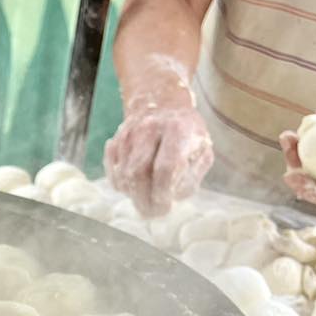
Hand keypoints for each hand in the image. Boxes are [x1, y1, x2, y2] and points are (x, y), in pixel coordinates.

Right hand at [104, 99, 213, 217]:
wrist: (162, 102)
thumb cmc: (187, 135)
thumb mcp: (202, 151)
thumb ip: (192, 177)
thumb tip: (171, 198)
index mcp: (178, 130)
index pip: (165, 168)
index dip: (163, 193)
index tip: (165, 208)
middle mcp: (149, 129)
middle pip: (138, 173)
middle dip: (143, 200)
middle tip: (151, 213)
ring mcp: (128, 134)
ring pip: (123, 175)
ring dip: (133, 194)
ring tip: (145, 197)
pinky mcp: (115, 142)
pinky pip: (113, 173)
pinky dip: (122, 185)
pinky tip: (135, 185)